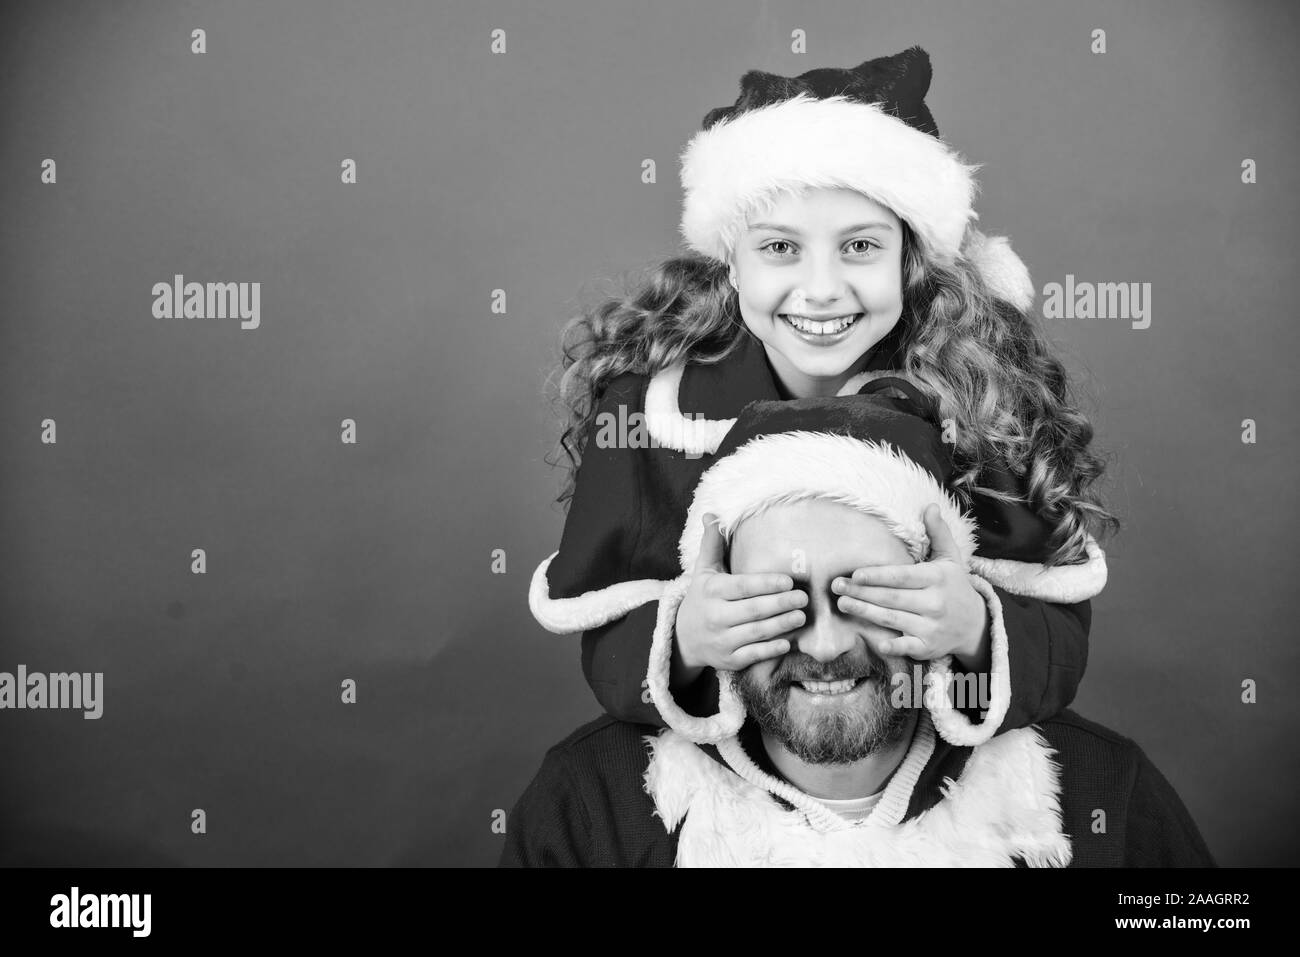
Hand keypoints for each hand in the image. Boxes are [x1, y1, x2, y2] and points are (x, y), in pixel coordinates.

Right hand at [672, 513, 808, 685]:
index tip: (788, 580)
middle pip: (753, 610)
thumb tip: (711, 514)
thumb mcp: (704, 571)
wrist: (684, 638)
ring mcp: (722, 640)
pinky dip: (770, 650)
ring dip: (781, 625)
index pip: (742, 587)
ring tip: (802, 616)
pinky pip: (752, 655)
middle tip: (804, 597)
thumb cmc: (703, 598)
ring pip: (756, 633)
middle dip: (780, 604)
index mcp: (711, 591)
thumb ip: (712, 544)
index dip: (765, 584)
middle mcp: (715, 616)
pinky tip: (788, 642)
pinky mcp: (729, 660)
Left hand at [830, 504, 990, 669]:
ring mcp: (932, 627)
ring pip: (892, 619)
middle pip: (892, 597)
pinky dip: (893, 646)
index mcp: (937, 578)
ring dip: (865, 612)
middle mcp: (935, 603)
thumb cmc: (954, 586)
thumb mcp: (951, 558)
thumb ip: (938, 532)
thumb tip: (930, 506)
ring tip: (842, 604)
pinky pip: (907, 647)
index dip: (877, 576)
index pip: (902, 576)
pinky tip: (875, 642)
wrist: (975, 625)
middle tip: (836, 586)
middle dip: (861, 592)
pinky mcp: (928, 647)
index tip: (855, 574)